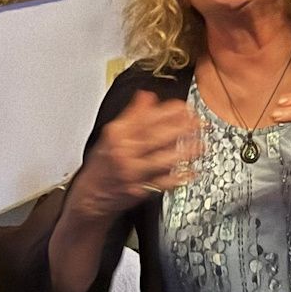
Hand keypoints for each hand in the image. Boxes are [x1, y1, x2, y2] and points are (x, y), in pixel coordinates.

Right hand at [67, 91, 199, 220]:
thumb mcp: (111, 134)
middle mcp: (123, 153)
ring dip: (183, 152)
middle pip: (154, 138)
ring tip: (200, 144)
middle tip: (198, 122)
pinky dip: (177, 178)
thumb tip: (147, 96)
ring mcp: (131, 172)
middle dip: (179, 128)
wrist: (90, 195)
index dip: (166, 112)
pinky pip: (160, 183)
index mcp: (116, 136)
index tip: (183, 106)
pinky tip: (191, 172)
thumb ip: (132, 114)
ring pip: (160, 160)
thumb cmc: (102, 164)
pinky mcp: (138, 191)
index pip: (144, 119)